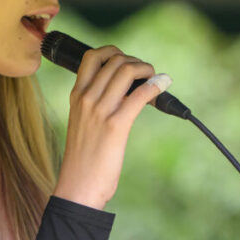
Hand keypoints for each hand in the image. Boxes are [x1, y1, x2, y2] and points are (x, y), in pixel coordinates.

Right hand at [53, 45, 167, 209]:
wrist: (77, 187)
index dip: (114, 52)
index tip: (128, 62)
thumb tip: (126, 91)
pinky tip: (164, 85)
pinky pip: (140, 95)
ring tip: (156, 79)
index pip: (92, 57)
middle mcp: (85, 98)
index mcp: (76, 96)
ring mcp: (99, 110)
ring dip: (148, 70)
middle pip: (114, 60)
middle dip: (136, 62)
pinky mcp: (115, 125)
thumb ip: (96, 105)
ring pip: (127, 71)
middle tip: (147, 74)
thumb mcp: (83, 123)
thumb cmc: (83, 159)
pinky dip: (156, 85)